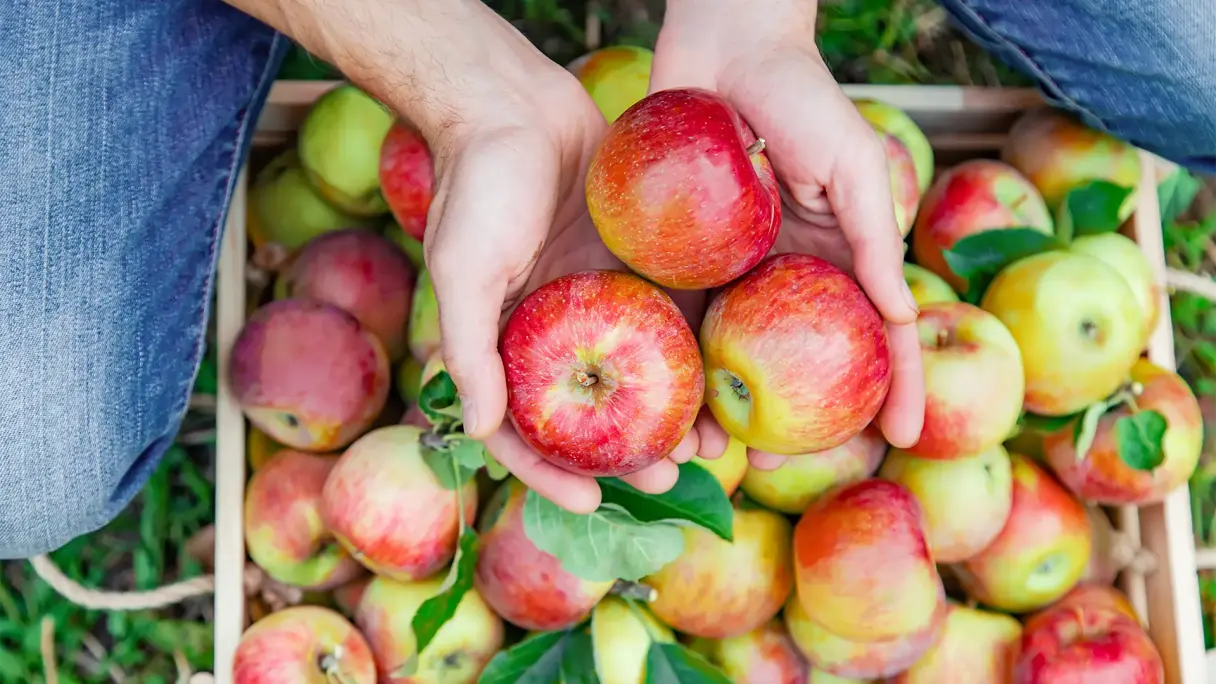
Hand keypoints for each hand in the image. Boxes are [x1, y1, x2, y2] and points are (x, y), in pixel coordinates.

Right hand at [397, 11, 698, 513]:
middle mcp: (555, 331)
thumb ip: (470, 347)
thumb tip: (481, 430)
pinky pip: (670, 318)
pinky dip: (693, 352)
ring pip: (639, 376)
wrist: (516, 102)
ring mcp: (601, 301)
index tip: (586, 502)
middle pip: (592, 413)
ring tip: (708, 443)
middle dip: (627, 453)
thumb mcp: (462, 268)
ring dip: (670, 413)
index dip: (549, 473)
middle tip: (667, 476)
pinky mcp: (640, 265)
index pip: (523, 428)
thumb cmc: (479, 184)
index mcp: (507, 343)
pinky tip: (724, 376)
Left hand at [651, 0, 925, 468]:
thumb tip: (902, 316)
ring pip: (732, 350)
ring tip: (705, 446)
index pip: (876, 332)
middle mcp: (784, 273)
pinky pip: (678, 309)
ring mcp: (731, 268)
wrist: (721, 46)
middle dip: (794, 415)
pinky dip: (673, 353)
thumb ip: (876, 236)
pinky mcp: (680, 254)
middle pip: (798, 359)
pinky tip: (660, 392)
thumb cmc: (800, 97)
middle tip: (784, 458)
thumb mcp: (853, 164)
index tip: (903, 438)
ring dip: (721, 401)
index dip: (894, 385)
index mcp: (836, 256)